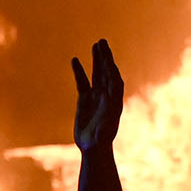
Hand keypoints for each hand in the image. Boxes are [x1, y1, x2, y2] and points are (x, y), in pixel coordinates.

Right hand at [72, 38, 123, 152]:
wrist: (93, 148)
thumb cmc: (99, 143)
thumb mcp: (102, 135)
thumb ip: (104, 127)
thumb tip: (106, 120)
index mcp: (114, 103)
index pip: (115, 83)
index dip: (112, 71)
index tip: (109, 60)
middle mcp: (107, 97)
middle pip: (107, 73)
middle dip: (106, 58)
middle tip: (103, 42)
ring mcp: (96, 96)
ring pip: (97, 74)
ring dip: (97, 59)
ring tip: (96, 44)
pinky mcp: (85, 99)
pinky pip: (83, 82)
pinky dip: (79, 71)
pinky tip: (75, 60)